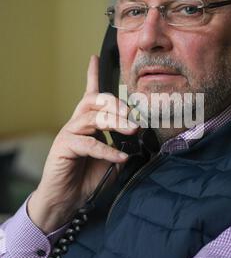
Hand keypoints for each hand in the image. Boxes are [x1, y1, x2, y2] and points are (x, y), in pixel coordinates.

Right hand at [28, 55, 138, 233]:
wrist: (67, 200)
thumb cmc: (88, 178)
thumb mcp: (112, 160)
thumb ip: (122, 146)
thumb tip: (140, 138)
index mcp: (88, 123)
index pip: (91, 95)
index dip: (92, 75)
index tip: (95, 57)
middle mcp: (77, 123)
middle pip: (95, 101)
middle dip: (117, 104)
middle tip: (135, 116)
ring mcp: (68, 133)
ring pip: (92, 117)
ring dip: (115, 122)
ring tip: (133, 129)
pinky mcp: (63, 146)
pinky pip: (88, 143)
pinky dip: (107, 150)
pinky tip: (120, 156)